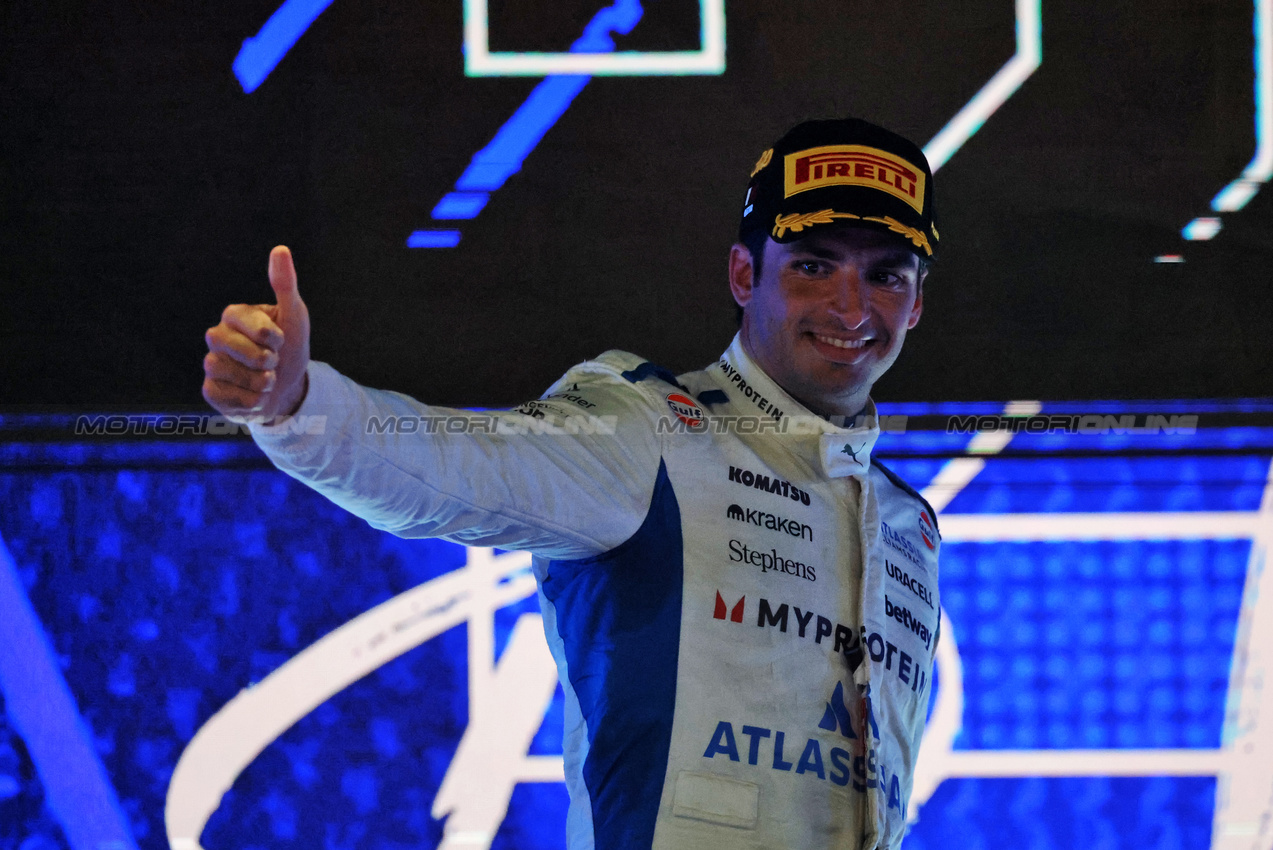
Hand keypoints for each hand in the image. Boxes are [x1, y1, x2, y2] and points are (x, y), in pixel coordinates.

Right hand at [203, 246, 310, 422]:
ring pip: (230, 374)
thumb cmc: (290, 348)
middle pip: (235, 348)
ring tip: (266, 379)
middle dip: (266, 360)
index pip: (249, 323)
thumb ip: (285, 284)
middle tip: (273, 361)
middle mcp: (217, 336)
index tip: (280, 340)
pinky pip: (226, 398)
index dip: (271, 337)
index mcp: (234, 315)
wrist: (288, 389)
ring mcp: (211, 364)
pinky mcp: (210, 390)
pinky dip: (250, 402)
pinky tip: (255, 396)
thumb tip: (280, 249)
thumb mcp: (294, 316)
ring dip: (260, 382)